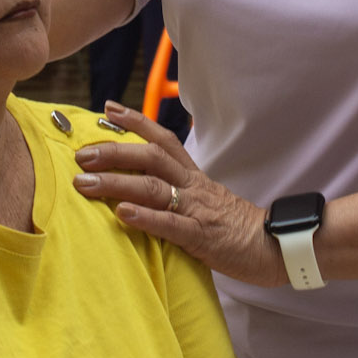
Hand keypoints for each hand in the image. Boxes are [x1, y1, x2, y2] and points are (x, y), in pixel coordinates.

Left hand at [70, 101, 285, 286]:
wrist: (276, 248)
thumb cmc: (236, 228)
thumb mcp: (205, 201)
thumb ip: (177, 192)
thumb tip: (140, 188)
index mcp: (194, 176)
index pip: (163, 140)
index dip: (136, 121)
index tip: (107, 109)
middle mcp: (193, 186)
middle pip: (151, 158)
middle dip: (114, 153)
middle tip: (81, 155)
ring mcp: (197, 209)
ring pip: (154, 187)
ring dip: (116, 183)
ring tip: (86, 184)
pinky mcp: (202, 236)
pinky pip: (171, 224)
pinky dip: (145, 218)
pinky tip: (122, 214)